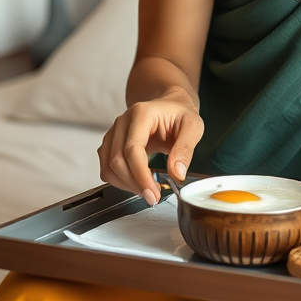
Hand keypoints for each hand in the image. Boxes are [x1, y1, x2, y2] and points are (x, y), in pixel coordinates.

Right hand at [98, 90, 203, 205]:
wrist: (170, 104)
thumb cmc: (180, 113)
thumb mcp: (193, 127)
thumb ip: (185, 149)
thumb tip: (177, 174)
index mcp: (141, 114)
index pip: (132, 149)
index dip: (140, 175)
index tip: (153, 194)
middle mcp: (123, 122)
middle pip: (117, 160)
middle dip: (134, 184)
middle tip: (154, 197)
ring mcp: (114, 132)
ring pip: (108, 166)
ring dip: (125, 184)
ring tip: (147, 190)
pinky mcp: (111, 143)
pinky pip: (106, 167)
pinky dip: (119, 180)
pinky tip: (137, 183)